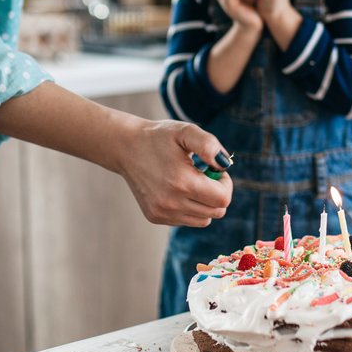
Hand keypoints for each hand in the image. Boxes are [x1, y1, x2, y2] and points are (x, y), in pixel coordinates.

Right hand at [116, 120, 231, 226]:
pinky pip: (187, 220)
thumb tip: (224, 165)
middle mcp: (172, 203)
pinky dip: (189, 208)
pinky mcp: (155, 217)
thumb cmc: (159, 137)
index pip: (223, 199)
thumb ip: (209, 145)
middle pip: (216, 211)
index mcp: (182, 183)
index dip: (225, 184)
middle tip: (205, 174)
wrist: (126, 147)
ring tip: (191, 182)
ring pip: (203, 220)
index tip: (214, 170)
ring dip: (205, 203)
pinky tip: (177, 189)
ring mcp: (162, 213)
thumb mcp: (186, 131)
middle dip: (217, 193)